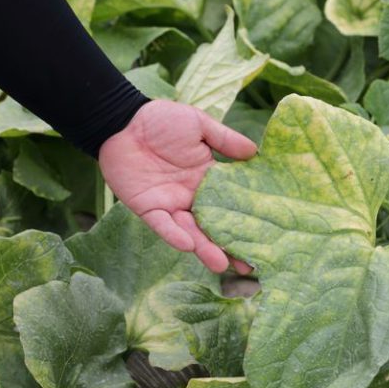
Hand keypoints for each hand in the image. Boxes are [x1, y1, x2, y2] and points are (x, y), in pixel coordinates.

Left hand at [98, 100, 256, 273]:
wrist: (122, 121)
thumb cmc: (161, 120)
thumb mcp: (199, 125)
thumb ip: (226, 140)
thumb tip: (257, 152)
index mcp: (208, 179)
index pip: (232, 205)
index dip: (247, 221)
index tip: (266, 238)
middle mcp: (193, 197)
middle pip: (214, 227)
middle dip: (230, 247)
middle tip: (249, 267)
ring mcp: (171, 205)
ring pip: (191, 232)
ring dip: (204, 249)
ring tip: (221, 266)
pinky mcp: (148, 208)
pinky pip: (162, 225)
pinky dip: (174, 235)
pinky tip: (188, 245)